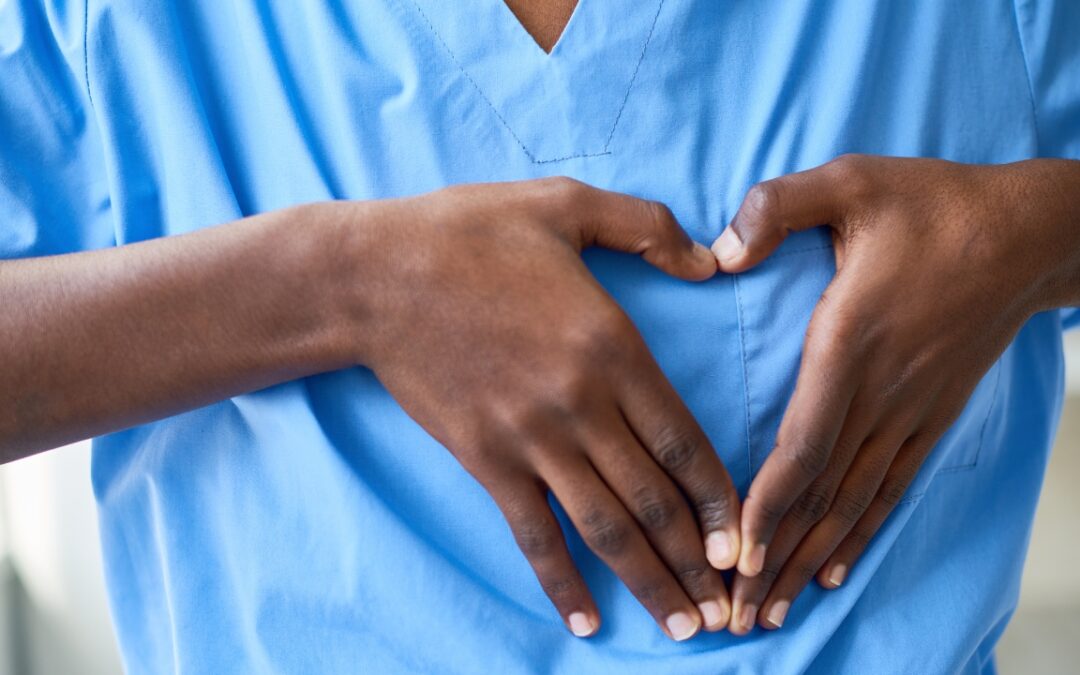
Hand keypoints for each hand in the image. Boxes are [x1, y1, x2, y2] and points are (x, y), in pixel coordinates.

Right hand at [352, 178, 741, 639]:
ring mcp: (529, 439)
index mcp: (612, 346)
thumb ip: (648, 228)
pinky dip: (559, 581)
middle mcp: (579, 404)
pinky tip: (584, 621)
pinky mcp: (484, 459)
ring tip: (685, 629)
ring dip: (649, 583)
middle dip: (700, 562)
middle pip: (655, 500)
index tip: (747, 543)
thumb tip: (713, 261)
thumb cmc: (470, 231)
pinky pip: (531, 533)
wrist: (374, 275)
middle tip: (733, 609)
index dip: (722, 500)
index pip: (684, 441)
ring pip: (605, 528)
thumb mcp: (566, 203)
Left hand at [709, 155, 1079, 633]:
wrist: (1025, 233)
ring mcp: (911, 410)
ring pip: (852, 503)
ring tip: (774, 611)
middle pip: (819, 494)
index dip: (765, 504)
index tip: (732, 555)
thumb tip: (716, 251)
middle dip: (774, 556)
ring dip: (808, 559)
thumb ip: (776, 206)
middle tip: (734, 613)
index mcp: (850, 343)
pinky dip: (859, 533)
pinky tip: (832, 570)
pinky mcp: (931, 415)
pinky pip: (890, 487)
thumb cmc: (932, 204)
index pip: (802, 445)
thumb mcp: (850, 180)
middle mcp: (880, 392)